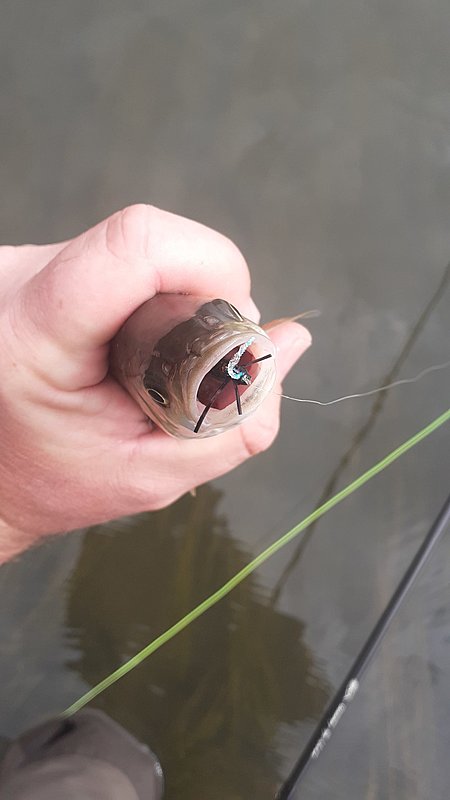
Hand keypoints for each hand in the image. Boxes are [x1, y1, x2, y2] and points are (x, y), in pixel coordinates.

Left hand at [0, 205, 310, 561]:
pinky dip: (146, 294)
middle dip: (204, 293)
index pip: (135, 245)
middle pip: (148, 241)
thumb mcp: (148, 478)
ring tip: (157, 359)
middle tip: (201, 358)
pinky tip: (130, 344)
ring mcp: (19, 262)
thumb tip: (294, 341)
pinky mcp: (29, 261)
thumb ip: (235, 424)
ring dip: (173, 295)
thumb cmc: (56, 483)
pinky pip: (113, 256)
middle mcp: (17, 280)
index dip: (212, 265)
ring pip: (134, 247)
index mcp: (35, 336)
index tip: (234, 322)